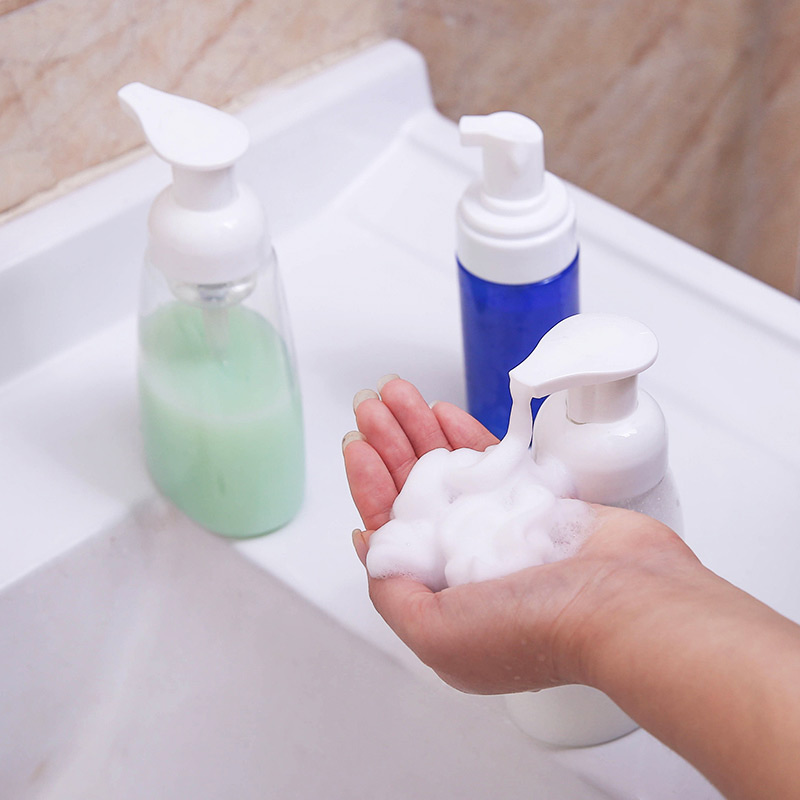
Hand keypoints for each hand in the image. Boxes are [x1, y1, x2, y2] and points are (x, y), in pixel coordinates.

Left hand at [343, 376, 698, 694]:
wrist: (626, 601)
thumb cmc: (537, 628)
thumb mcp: (436, 634)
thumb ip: (392, 593)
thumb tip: (373, 551)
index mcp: (441, 597)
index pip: (392, 531)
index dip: (370, 485)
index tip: (357, 446)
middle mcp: (468, 563)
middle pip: (414, 492)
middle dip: (390, 445)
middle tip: (372, 406)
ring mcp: (502, 530)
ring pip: (449, 471)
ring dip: (420, 431)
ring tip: (398, 395)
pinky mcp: (535, 504)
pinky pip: (491, 462)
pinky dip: (466, 436)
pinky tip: (443, 414)